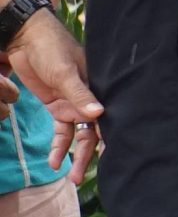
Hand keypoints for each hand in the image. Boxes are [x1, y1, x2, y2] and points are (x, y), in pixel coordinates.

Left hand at [9, 12, 100, 184]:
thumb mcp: (65, 72)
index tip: (111, 160)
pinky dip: (57, 145)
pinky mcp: (57, 105)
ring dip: (72, 154)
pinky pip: (60, 130)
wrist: (27, 39)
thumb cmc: (52, 50)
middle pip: (93, 132)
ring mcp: (73, 103)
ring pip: (76, 135)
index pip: (109, 118)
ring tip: (70, 176)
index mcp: (99, 89)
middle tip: (80, 177)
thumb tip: (98, 115)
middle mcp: (89, 99)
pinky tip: (53, 161)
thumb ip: (80, 95)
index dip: (111, 139)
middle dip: (87, 155)